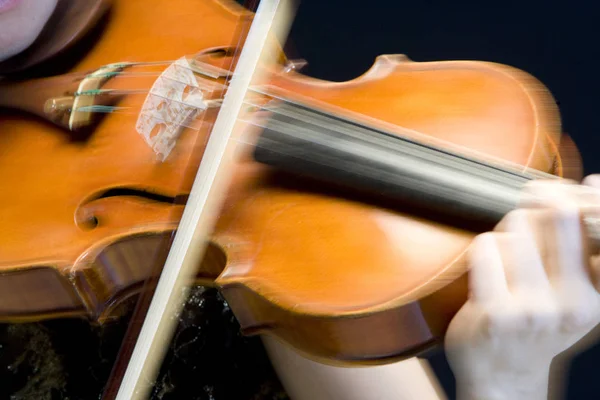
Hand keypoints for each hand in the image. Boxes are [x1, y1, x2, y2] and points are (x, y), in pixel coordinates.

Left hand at [444, 175, 599, 399]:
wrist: (503, 378)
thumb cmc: (536, 325)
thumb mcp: (575, 293)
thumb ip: (582, 245)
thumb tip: (591, 183)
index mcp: (596, 296)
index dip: (592, 200)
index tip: (583, 187)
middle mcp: (572, 304)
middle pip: (554, 216)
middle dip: (534, 210)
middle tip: (524, 221)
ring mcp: (532, 310)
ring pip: (516, 228)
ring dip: (504, 235)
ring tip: (504, 261)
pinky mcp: (494, 312)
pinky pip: (486, 247)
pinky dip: (482, 250)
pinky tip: (485, 273)